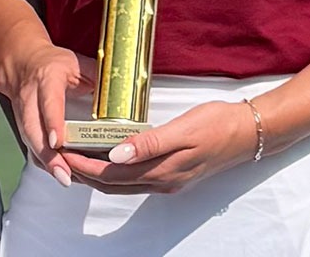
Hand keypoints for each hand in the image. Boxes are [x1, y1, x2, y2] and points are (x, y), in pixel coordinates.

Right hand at [0, 42, 92, 188]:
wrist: (23, 62)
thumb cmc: (54, 64)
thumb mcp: (80, 64)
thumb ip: (101, 78)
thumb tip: (127, 92)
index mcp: (48, 78)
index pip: (49, 101)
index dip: (52, 122)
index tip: (57, 141)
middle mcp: (31, 95)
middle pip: (33, 128)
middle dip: (47, 154)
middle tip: (64, 174)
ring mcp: (22, 111)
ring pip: (30, 140)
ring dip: (46, 162)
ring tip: (65, 178)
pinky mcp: (22, 125)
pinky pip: (30, 146)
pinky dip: (43, 161)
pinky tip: (58, 173)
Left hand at [63, 100, 256, 194]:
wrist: (248, 132)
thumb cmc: (217, 125)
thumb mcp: (183, 129)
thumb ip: (150, 143)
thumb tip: (116, 155)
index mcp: (162, 171)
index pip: (112, 174)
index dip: (85, 166)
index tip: (64, 153)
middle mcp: (162, 181)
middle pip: (113, 184)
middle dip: (85, 173)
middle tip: (61, 157)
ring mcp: (168, 180)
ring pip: (123, 184)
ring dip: (98, 174)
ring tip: (77, 159)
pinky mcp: (173, 173)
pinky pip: (135, 179)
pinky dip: (115, 172)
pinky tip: (108, 159)